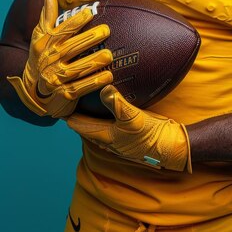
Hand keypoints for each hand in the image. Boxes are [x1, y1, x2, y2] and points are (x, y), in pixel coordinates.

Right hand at [7, 0, 112, 117]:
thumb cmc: (42, 57)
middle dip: (88, 39)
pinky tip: (108, 77)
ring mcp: (56, 78)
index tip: (89, 12)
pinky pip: (80, 88)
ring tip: (109, 55)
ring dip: (93, 62)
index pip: (62, 31)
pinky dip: (94, 83)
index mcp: (46, 44)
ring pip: (77, 69)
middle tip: (106, 30)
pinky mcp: (64, 94)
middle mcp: (50, 60)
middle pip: (71, 48)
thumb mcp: (40, 37)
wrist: (33, 91)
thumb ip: (47, 16)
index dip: (75, 21)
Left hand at [67, 85, 191, 172]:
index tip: (57, 100)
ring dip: (89, 114)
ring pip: (96, 125)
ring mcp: (118, 138)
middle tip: (68, 95)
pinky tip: (107, 105)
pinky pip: (109, 124)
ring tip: (83, 98)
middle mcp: (108, 139)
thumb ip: (117, 103)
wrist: (170, 146)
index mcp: (104, 136)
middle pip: (85, 126)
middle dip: (76, 113)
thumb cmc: (150, 135)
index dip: (68, 113)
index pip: (78, 124)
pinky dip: (103, 114)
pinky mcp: (128, 134)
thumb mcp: (133, 117)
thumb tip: (103, 88)